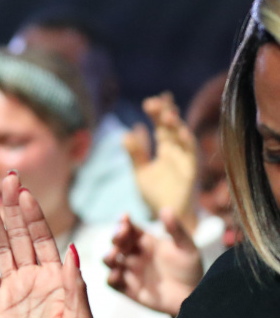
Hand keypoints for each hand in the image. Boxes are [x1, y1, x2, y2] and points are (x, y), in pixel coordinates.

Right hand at [0, 173, 92, 317]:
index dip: (33, 215)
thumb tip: (73, 251)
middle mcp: (33, 277)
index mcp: (56, 278)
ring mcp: (12, 288)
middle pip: (20, 235)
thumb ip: (74, 288)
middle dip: (12, 207)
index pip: (43, 238)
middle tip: (4, 179)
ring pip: (1, 247)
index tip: (23, 191)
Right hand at [104, 212, 201, 316]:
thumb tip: (166, 209)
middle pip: (117, 242)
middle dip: (116, 236)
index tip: (125, 218)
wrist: (194, 297)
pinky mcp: (129, 289)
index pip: (129, 228)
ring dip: (108, 256)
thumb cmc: (190, 270)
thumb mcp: (186, 248)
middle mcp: (134, 255)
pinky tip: (117, 274)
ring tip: (115, 255)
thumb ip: (175, 230)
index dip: (124, 222)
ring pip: (110, 261)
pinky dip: (111, 278)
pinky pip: (113, 283)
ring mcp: (130, 272)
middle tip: (121, 235)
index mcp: (146, 242)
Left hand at [124, 92, 196, 229]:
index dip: (157, 114)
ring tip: (167, 114)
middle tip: (156, 101)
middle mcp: (177, 151)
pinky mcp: (191, 171)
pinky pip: (192, 155)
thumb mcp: (140, 172)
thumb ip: (135, 154)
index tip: (149, 102)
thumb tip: (125, 134)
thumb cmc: (156, 194)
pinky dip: (188, 142)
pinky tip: (182, 131)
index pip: (161, 126)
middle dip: (165, 114)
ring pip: (183, 137)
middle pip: (172, 127)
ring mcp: (185, 160)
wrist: (167, 216)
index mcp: (165, 150)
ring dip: (177, 125)